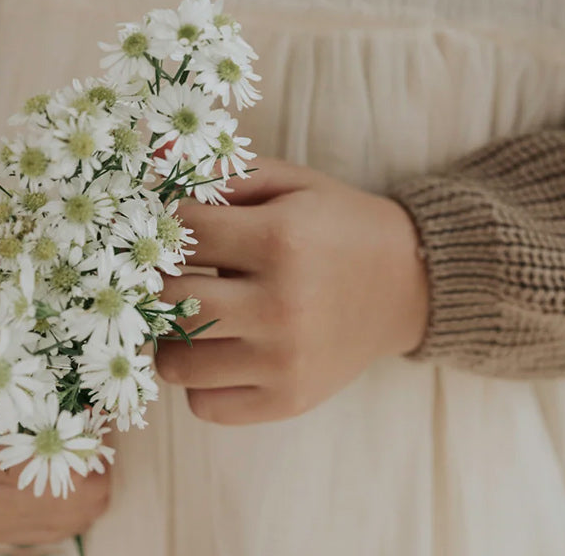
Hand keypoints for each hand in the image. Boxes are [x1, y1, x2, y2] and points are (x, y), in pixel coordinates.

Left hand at [154, 156, 429, 424]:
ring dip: (172, 336)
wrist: (405, 282)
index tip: (172, 227)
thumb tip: (159, 161)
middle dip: (158, 282)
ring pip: (177, 363)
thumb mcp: (289, 183)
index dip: (167, 225)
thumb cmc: (336, 224)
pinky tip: (220, 348)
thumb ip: (224, 174)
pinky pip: (205, 404)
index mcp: (280, 240)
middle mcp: (281, 305)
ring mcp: (284, 360)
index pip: (184, 233)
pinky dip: (200, 379)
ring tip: (193, 313)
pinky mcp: (289, 400)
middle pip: (171, 301)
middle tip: (171, 272)